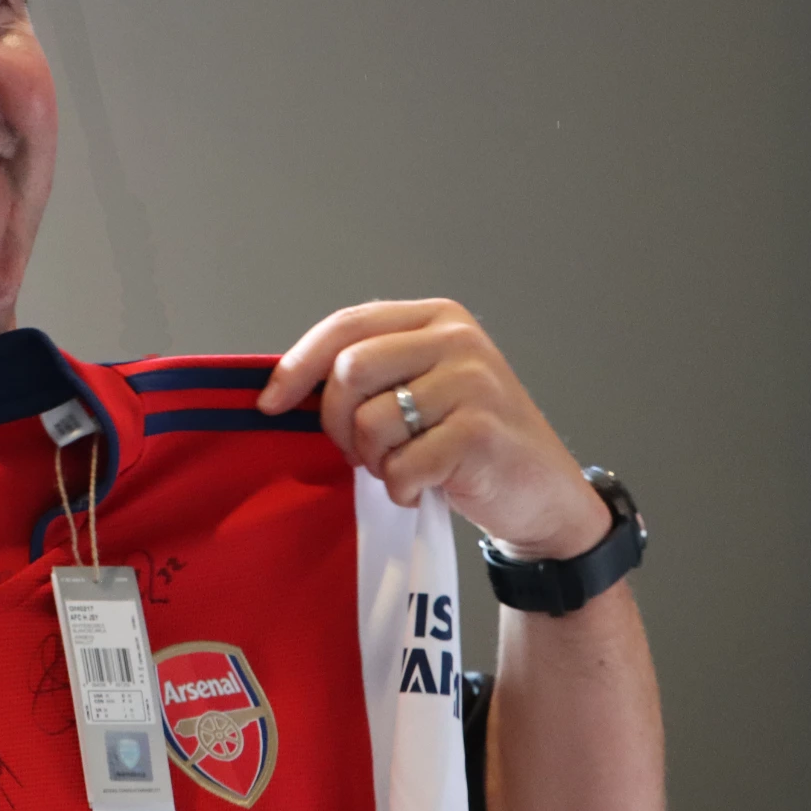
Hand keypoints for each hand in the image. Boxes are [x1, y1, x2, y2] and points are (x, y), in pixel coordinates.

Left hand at [256, 299, 608, 560]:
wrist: (541, 492)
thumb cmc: (468, 443)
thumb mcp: (420, 388)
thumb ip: (370, 375)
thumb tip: (283, 387)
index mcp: (436, 318)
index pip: (346, 325)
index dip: (297, 365)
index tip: (270, 403)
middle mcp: (458, 339)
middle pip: (349, 370)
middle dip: (337, 423)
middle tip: (359, 452)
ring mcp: (474, 382)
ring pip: (372, 421)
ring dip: (373, 460)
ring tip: (402, 467)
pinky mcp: (481, 432)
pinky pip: (402, 464)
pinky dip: (401, 487)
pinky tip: (424, 486)